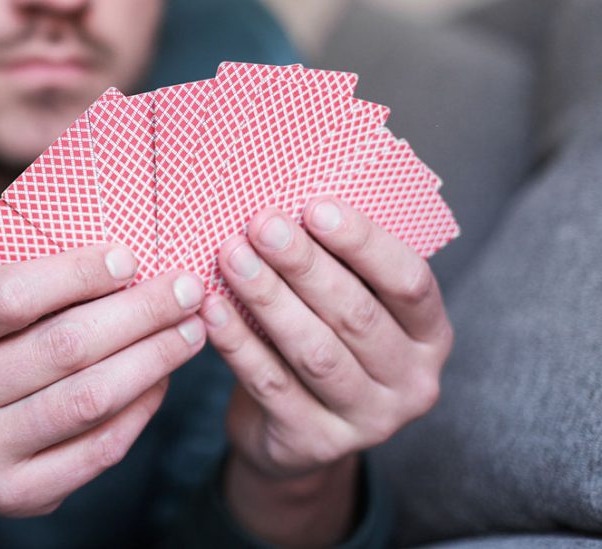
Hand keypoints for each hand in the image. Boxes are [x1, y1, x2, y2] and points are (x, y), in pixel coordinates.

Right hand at [0, 244, 207, 546]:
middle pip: (62, 348)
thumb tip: (111, 230)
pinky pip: (98, 448)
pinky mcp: (19, 494)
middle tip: (186, 288)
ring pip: (88, 399)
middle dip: (137, 313)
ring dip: (152, 359)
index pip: (7, 296)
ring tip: (190, 330)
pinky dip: (141, 409)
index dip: (75, 273)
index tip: (129, 256)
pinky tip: (163, 377)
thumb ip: (26, 270)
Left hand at [201, 196, 451, 544]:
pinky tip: (212, 308)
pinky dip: (239, 343)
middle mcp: (411, 381)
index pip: (410, 283)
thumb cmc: (323, 343)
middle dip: (304, 265)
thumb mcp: (344, 304)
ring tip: (231, 257)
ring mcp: (368, 421)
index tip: (315, 207)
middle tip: (262, 224)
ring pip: (314, 352)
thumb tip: (288, 199)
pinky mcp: (316, 443)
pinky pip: (271, 385)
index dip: (364, 244)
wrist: (295, 435)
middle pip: (356, 316)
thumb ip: (336, 262)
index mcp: (430, 335)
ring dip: (269, 298)